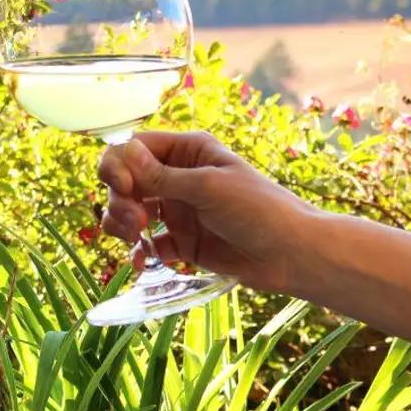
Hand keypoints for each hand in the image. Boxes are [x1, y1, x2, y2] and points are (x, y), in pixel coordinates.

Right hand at [97, 132, 315, 292]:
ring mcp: (179, 211)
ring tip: (135, 239)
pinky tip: (140, 263)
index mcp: (188, 152)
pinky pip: (147, 244)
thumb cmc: (258, 209)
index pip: (135, 148)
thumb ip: (162, 176)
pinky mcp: (182, 243)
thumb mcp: (208, 187)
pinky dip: (138, 252)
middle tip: (136, 222)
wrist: (291, 254)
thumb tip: (123, 152)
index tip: (124, 188)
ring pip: (131, 211)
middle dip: (120, 200)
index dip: (119, 166)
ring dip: (122, 224)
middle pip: (126, 181)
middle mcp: (179, 177)